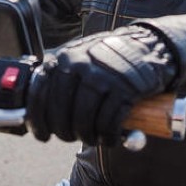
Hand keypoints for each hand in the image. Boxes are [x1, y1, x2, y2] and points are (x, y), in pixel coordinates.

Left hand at [26, 26, 175, 145]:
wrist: (149, 47)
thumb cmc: (111, 58)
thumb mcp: (82, 56)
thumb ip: (62, 75)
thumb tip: (40, 108)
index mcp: (65, 56)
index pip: (40, 92)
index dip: (36, 119)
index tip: (41, 133)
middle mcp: (80, 65)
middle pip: (60, 111)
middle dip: (63, 131)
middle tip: (70, 137)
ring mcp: (101, 77)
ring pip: (82, 120)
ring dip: (86, 135)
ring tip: (92, 137)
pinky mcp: (123, 90)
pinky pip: (108, 123)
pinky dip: (107, 136)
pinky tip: (109, 138)